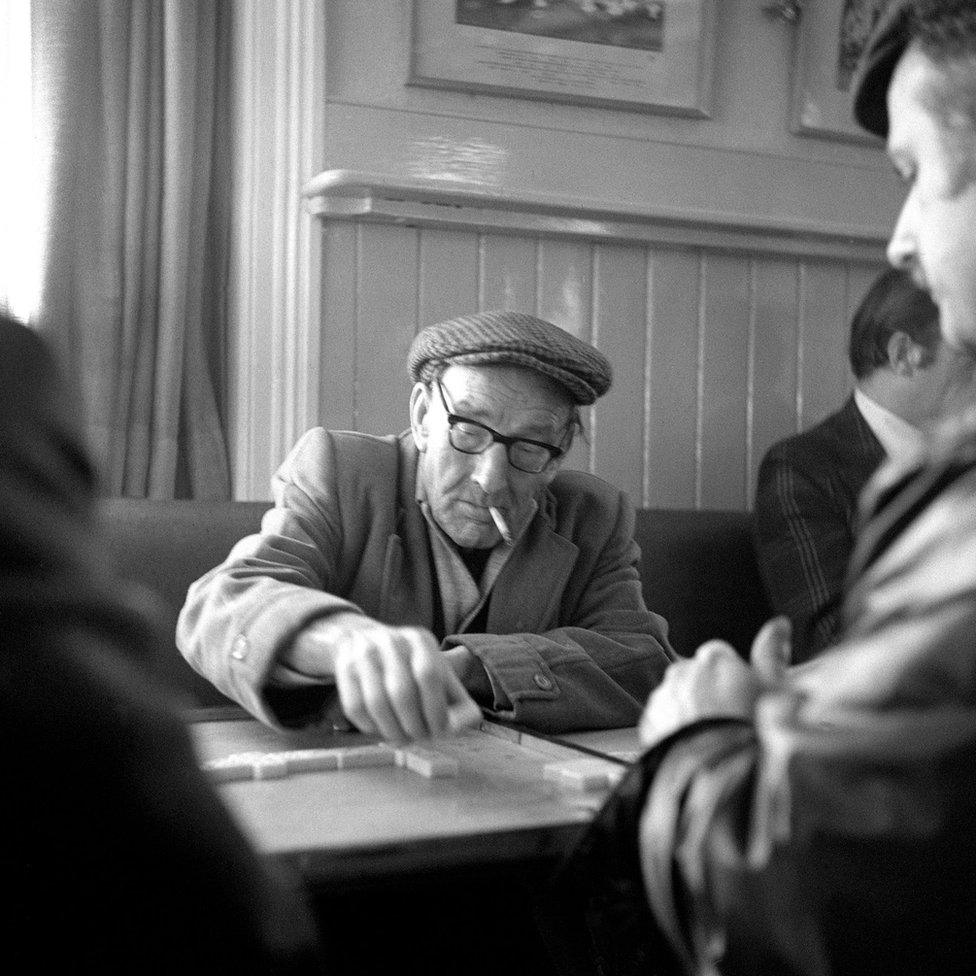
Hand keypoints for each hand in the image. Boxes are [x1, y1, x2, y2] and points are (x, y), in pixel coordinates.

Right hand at [332, 621, 479, 743]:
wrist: (363, 638)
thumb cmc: (410, 667)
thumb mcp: (437, 671)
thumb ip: (457, 698)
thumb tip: (469, 721)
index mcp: (420, 640)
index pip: (429, 675)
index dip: (435, 709)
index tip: (439, 731)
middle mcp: (391, 640)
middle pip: (402, 692)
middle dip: (413, 725)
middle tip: (419, 739)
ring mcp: (364, 652)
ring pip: (377, 702)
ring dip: (391, 730)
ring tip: (401, 738)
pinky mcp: (344, 666)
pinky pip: (355, 706)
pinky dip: (369, 726)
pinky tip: (380, 728)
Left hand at [638, 616, 790, 747]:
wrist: (719, 776)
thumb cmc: (752, 734)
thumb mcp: (775, 691)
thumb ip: (772, 653)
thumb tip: (778, 623)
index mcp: (714, 659)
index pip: (720, 655)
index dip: (734, 677)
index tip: (742, 698)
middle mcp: (682, 671)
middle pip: (697, 675)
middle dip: (709, 692)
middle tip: (729, 722)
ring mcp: (662, 697)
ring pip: (678, 697)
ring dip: (689, 710)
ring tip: (712, 740)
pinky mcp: (648, 723)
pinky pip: (661, 720)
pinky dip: (673, 730)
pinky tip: (694, 748)